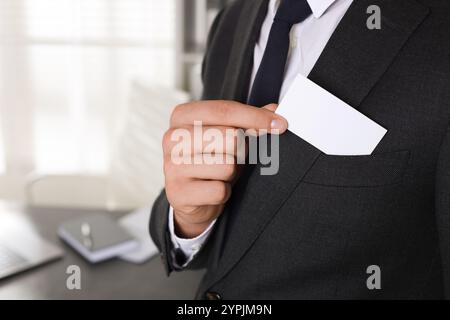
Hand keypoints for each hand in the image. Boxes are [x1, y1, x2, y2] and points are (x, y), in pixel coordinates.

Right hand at [163, 100, 287, 237]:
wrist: (191, 198)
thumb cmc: (210, 160)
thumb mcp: (228, 135)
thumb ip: (249, 120)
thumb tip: (276, 108)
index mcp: (182, 116)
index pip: (225, 110)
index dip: (256, 117)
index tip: (280, 124)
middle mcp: (171, 138)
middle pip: (230, 137)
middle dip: (241, 151)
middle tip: (235, 158)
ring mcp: (171, 166)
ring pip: (227, 166)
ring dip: (232, 173)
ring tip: (220, 174)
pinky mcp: (177, 192)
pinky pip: (220, 190)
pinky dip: (224, 193)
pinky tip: (212, 190)